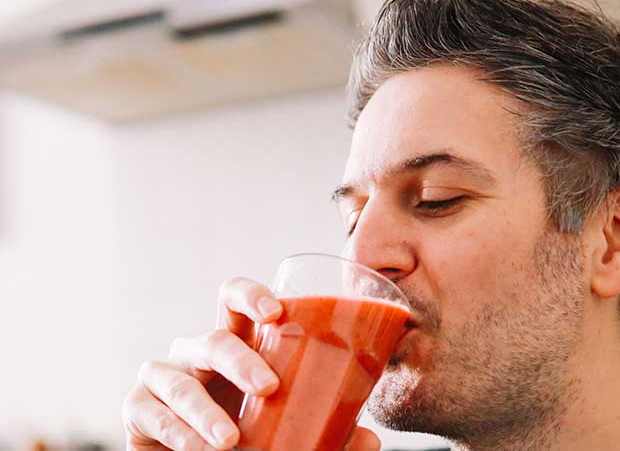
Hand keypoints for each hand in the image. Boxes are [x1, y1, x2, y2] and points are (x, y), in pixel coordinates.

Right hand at [122, 277, 381, 450]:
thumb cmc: (247, 435)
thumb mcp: (286, 429)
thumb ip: (327, 432)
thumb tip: (370, 440)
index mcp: (236, 345)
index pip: (235, 301)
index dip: (251, 295)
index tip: (277, 311)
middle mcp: (199, 354)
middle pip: (214, 338)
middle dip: (240, 360)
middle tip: (269, 387)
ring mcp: (165, 377)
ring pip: (179, 377)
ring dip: (205, 411)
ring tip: (230, 441)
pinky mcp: (138, 409)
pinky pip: (150, 411)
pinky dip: (177, 432)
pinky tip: (200, 450)